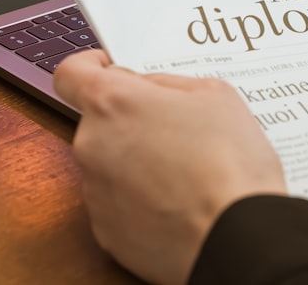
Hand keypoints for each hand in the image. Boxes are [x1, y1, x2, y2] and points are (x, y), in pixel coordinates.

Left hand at [53, 49, 286, 284]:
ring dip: (137, 162)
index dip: (88, 67)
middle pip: (99, 122)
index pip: (71, 74)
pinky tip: (177, 204)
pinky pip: (118, 203)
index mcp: (113, 104)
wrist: (237, 240)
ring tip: (185, 173)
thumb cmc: (230, 165)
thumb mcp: (215, 96)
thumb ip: (169, 84)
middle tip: (176, 129)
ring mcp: (95, 193)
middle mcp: (92, 146)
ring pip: (110, 164)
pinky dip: (141, 200)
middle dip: (131, 121)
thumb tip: (149, 89)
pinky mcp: (105, 232)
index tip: (108, 69)